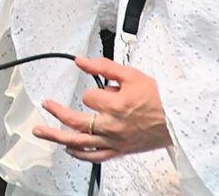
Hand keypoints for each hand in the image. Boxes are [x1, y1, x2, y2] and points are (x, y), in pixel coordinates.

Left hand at [32, 55, 172, 162]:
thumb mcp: (130, 74)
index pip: (89, 96)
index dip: (93, 91)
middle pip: (76, 122)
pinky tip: (69, 149)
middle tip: (46, 105)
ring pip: (80, 142)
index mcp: (116, 105)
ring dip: (58, 137)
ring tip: (41, 132)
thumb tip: (80, 61)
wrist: (177, 118)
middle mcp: (113, 126)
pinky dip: (80, 154)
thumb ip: (102, 66)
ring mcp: (115, 141)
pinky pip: (96, 157)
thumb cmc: (158, 97)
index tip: (101, 89)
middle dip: (57, 112)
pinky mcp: (120, 150)